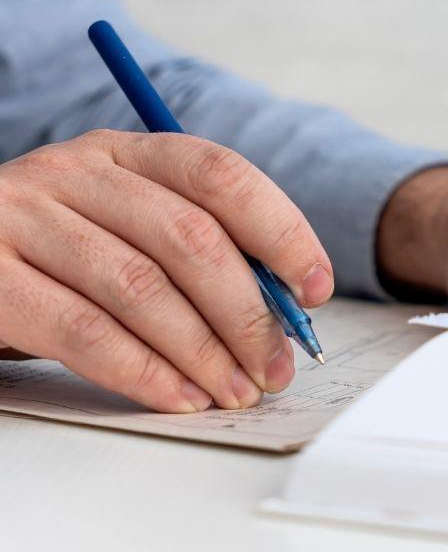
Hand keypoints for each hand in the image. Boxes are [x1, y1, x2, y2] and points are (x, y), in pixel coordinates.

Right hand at [0, 130, 333, 412]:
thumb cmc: (56, 251)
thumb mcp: (124, 225)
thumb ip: (192, 246)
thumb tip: (283, 304)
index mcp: (125, 153)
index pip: (220, 174)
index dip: (281, 230)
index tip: (315, 288)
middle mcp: (75, 173)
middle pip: (189, 237)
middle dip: (248, 311)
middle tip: (278, 364)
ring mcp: (24, 219)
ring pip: (141, 288)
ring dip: (203, 350)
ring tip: (238, 390)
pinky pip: (83, 332)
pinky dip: (143, 372)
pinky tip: (181, 397)